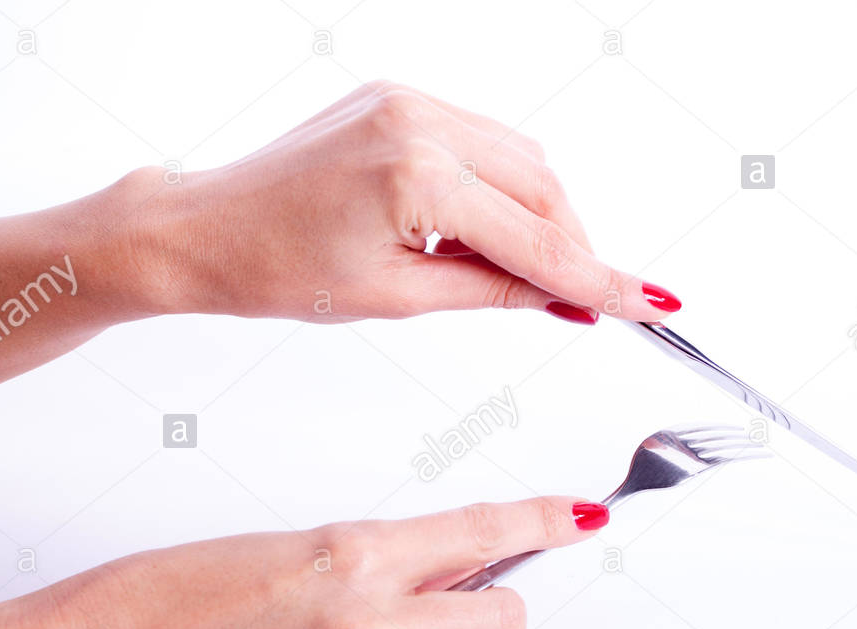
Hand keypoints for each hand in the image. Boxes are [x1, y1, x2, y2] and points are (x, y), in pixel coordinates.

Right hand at [0, 496, 608, 628]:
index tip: (580, 518)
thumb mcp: (286, 544)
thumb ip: (376, 557)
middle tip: (469, 601)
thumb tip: (446, 558)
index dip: (545, 521)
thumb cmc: (166, 597)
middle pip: (501, 621)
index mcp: (351, 555)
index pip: (484, 531)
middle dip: (496, 608)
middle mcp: (362, 626)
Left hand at [138, 81, 682, 324]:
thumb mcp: (398, 297)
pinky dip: (502, 186)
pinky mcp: (397, 97)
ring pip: (520, 159)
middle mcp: (417, 122)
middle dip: (572, 246)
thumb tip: (564, 297)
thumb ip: (494, 289)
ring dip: (540, 215)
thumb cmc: (276, 270)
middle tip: (586, 302)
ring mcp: (407, 101)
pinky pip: (482, 139)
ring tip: (526, 273)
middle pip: (542, 187)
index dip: (601, 278)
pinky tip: (486, 228)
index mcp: (414, 178)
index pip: (537, 238)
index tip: (652, 302)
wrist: (204, 228)